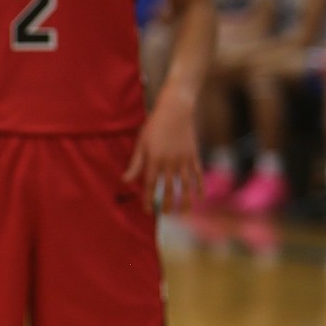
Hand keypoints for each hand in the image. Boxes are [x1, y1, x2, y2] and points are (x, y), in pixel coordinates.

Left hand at [124, 87, 200, 209]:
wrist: (176, 109)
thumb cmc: (154, 125)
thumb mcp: (141, 143)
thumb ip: (135, 163)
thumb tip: (125, 180)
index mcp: (154, 160)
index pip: (149, 185)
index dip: (147, 199)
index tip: (147, 211)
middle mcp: (169, 163)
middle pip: (168, 189)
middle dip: (166, 204)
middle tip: (165, 215)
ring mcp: (183, 160)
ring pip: (185, 185)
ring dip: (185, 200)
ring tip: (183, 213)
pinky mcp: (193, 155)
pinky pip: (197, 175)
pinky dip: (199, 187)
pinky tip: (200, 198)